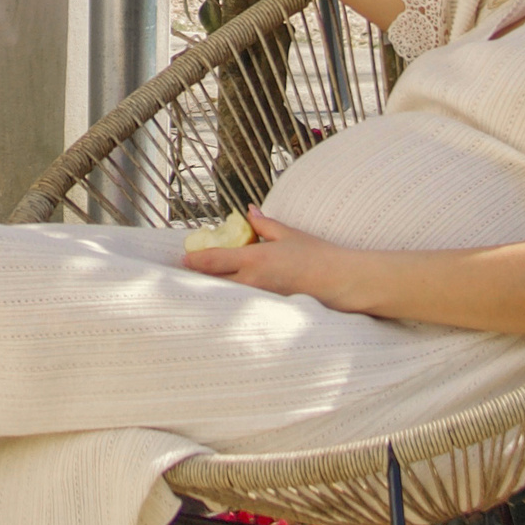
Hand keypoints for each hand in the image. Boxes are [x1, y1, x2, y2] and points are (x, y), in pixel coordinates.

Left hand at [181, 211, 354, 306]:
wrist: (342, 282)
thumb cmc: (318, 255)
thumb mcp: (288, 234)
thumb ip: (263, 224)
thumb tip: (248, 212)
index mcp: (254, 259)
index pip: (214, 261)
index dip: (194, 261)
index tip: (182, 259)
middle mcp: (253, 282)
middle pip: (215, 284)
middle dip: (200, 279)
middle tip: (189, 275)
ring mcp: (262, 300)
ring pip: (228, 297)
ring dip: (216, 292)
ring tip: (206, 288)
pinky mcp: (271, 312)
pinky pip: (246, 306)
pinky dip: (235, 302)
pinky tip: (232, 301)